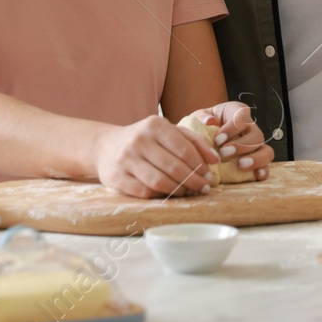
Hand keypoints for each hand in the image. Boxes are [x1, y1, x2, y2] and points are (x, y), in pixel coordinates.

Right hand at [94, 115, 219, 198]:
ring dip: (179, 190)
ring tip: (188, 192)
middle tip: (203, 188)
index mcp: (155, 125)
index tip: (210, 176)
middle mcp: (139, 140)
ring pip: (160, 182)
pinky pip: (144, 192)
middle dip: (193, 180)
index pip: (184, 149)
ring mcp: (126, 159)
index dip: (200, 165)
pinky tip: (169, 195)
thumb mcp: (168, 131)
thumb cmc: (145, 139)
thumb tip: (216, 159)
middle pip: (174, 167)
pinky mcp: (116, 177)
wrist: (106, 146)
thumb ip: (194, 140)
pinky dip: (160, 196)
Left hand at [189, 101, 274, 180]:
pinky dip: (264, 170)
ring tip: (240, 165)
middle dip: (241, 146)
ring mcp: (255, 146)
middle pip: (256, 135)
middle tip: (224, 153)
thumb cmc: (203, 126)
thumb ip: (202, 117)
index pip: (242, 116)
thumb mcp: (198, 117)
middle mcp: (250, 128)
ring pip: (266, 150)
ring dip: (255, 159)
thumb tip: (210, 122)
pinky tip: (256, 175)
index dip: (232, 128)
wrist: (203, 140)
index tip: (218, 140)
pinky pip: (266, 165)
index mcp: (237, 113)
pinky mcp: (256, 160)